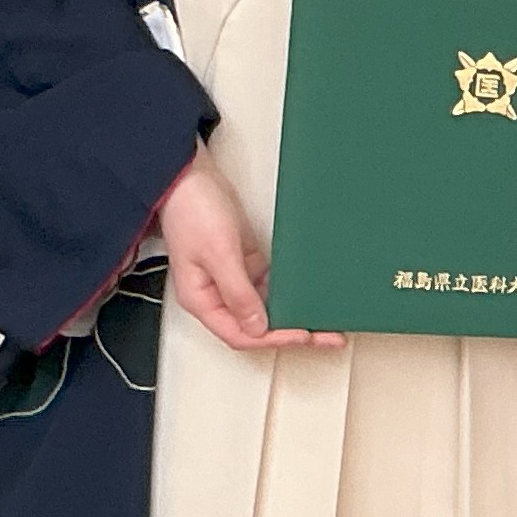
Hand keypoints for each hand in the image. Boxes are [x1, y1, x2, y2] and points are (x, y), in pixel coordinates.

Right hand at [159, 150, 339, 351]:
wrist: (190, 177)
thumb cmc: (191, 211)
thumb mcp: (219, 254)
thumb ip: (238, 292)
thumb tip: (257, 326)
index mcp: (202, 299)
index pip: (240, 335)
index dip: (273, 339)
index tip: (303, 335)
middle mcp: (217, 294)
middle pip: (256, 326)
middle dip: (291, 332)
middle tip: (327, 336)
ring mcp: (232, 278)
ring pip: (266, 307)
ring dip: (292, 313)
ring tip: (323, 317)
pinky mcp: (244, 261)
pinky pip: (268, 285)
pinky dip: (287, 291)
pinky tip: (308, 292)